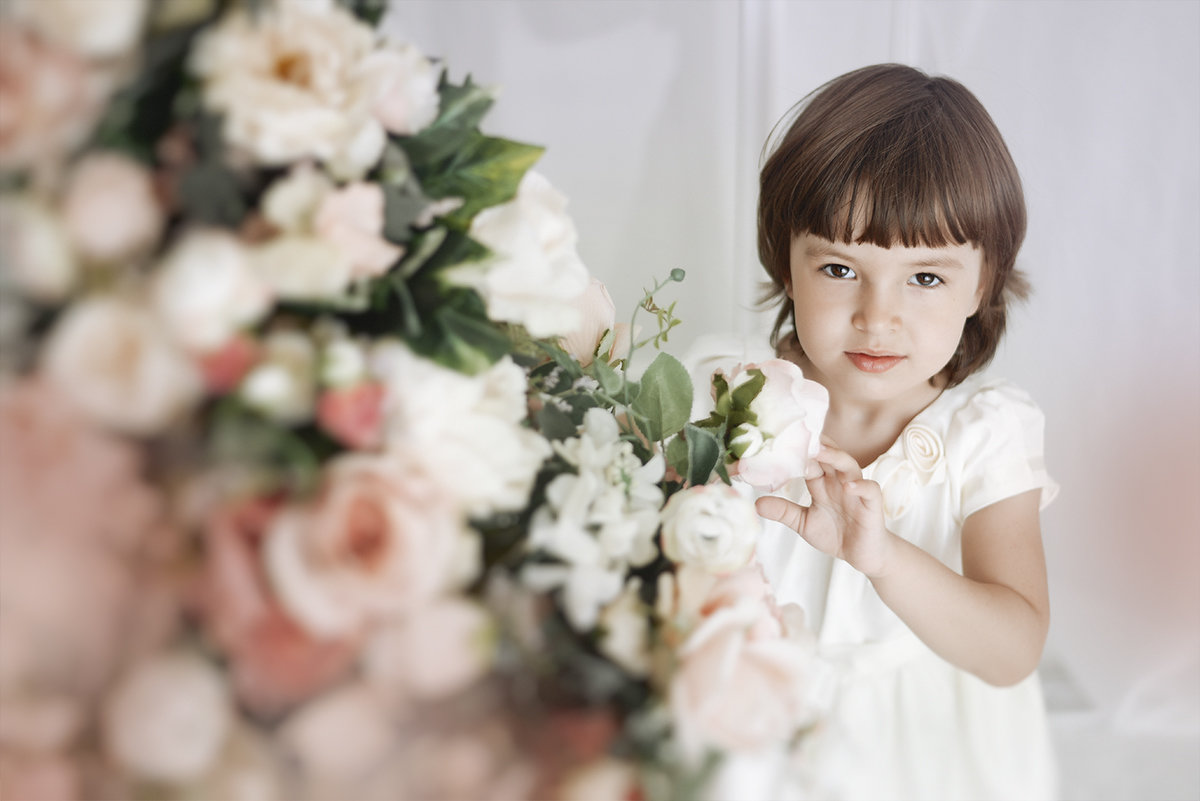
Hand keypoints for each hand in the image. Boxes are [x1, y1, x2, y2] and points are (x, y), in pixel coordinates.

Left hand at [754, 439, 894, 576]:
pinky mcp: (872, 505)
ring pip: (849, 465)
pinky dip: (861, 486)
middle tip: (799, 434)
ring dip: (836, 457)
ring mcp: (856, 491)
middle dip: (815, 445)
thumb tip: (756, 503)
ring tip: (820, 451)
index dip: (797, 452)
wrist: (863, 555)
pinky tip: (848, 486)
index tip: (778, 441)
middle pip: (829, 456)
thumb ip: (783, 511)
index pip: (809, 461)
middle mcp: (838, 482)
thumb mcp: (804, 523)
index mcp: (822, 484)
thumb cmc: (835, 534)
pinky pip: (870, 489)